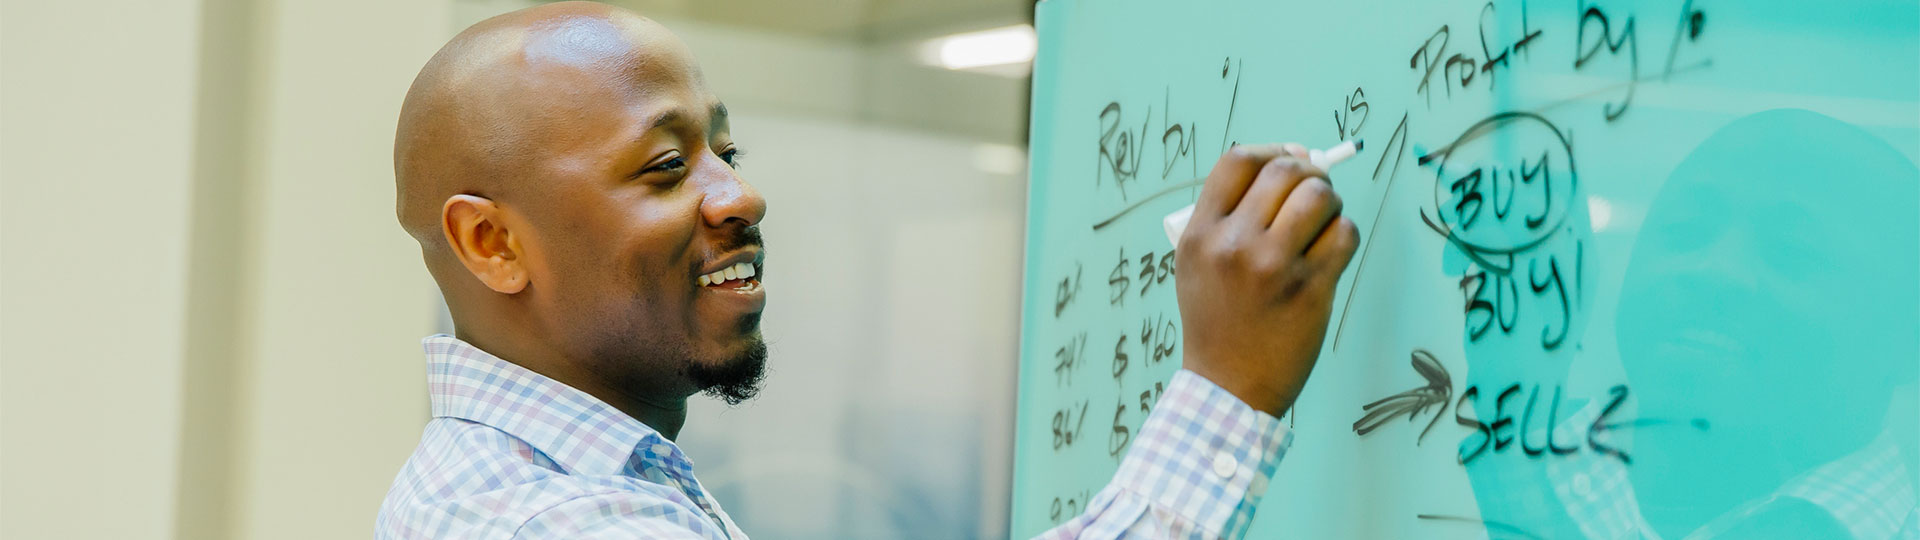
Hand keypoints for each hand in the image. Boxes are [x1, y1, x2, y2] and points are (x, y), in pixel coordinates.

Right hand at [1175, 143, 1359, 416]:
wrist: (1228, 388)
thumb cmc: (1217, 323)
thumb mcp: (1196, 265)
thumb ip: (1227, 217)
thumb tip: (1291, 163)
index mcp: (1199, 234)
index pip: (1238, 160)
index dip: (1272, 150)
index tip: (1289, 159)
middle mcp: (1233, 245)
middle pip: (1285, 171)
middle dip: (1310, 172)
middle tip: (1316, 190)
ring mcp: (1272, 268)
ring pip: (1320, 197)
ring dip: (1331, 201)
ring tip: (1324, 222)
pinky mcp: (1310, 291)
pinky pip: (1344, 235)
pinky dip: (1344, 235)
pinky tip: (1331, 253)